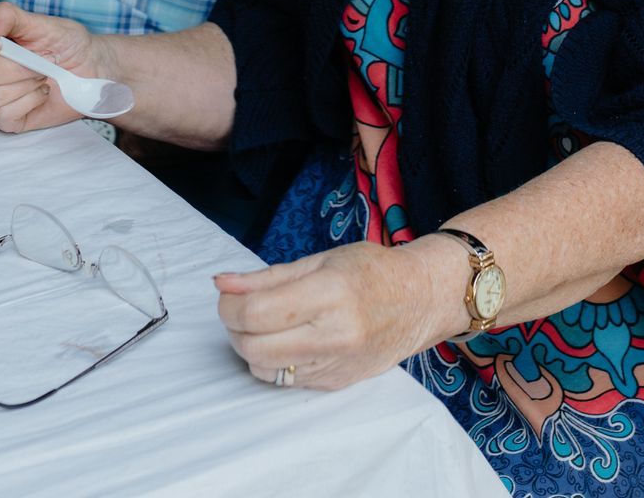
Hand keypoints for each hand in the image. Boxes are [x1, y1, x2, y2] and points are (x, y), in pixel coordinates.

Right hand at [0, 0, 107, 133]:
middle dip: (13, 67)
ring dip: (20, 86)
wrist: (90, 70)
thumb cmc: (64, 43)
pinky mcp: (2, 118)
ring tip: (40, 76)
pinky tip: (41, 92)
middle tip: (39, 60)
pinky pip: (1, 116)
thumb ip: (11, 16)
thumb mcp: (43, 21)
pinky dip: (28, 102)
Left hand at [212, 239, 463, 391]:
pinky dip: (273, 361)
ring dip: (249, 347)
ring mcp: (336, 364)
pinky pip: (285, 381)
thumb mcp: (320, 260)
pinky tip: (285, 340)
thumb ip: (267, 277)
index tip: (229, 294)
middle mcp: (334, 334)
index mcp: (330, 293)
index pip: (256, 312)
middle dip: (234, 327)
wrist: (421, 301)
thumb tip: (222, 283)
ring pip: (264, 369)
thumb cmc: (372, 271)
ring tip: (263, 324)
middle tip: (241, 308)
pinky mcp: (335, 383)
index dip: (229, 305)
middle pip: (254, 347)